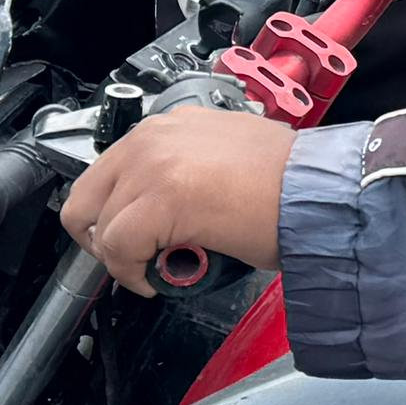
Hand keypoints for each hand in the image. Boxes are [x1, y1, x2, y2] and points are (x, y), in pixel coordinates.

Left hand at [62, 101, 295, 289]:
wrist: (321, 192)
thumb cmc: (291, 181)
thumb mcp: (226, 155)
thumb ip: (185, 168)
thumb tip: (166, 203)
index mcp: (169, 125)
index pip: (106, 173)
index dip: (111, 215)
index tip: (128, 237)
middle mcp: (153, 138)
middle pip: (84, 199)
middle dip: (101, 237)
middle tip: (131, 258)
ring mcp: (152, 166)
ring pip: (99, 228)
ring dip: (122, 258)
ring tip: (154, 269)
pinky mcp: (160, 199)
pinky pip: (118, 248)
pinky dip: (130, 274)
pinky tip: (157, 279)